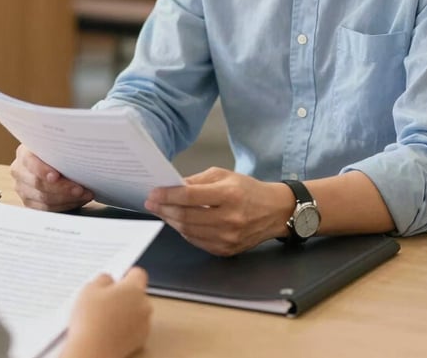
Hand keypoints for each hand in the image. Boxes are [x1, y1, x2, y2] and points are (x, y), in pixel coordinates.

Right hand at [10, 144, 93, 210]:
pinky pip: (47, 209)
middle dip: (63, 188)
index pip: (30, 162)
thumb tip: (78, 151)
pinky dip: (65, 205)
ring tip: (84, 194)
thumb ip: (60, 148)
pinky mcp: (29, 203)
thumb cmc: (56, 151)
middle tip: (80, 189)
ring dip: (68, 198)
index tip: (56, 176)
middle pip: (38, 184)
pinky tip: (77, 200)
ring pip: (44, 199)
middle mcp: (20, 171)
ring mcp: (23, 189)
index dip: (43, 170)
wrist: (51, 161)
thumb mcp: (56, 144)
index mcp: (24, 153)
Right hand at [61, 268, 151, 357]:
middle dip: (124, 295)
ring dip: (125, 312)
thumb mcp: (90, 288)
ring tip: (105, 317)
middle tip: (105, 300)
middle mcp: (144, 305)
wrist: (92, 351)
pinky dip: (125, 328)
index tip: (117, 280)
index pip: (138, 273)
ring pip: (137, 311)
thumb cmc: (91, 320)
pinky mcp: (139, 342)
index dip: (126, 275)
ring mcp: (143, 325)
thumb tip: (108, 280)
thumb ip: (103, 279)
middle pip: (137, 293)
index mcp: (134, 289)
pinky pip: (134, 328)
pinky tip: (109, 330)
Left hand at [144, 167, 292, 255]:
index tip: (153, 192)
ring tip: (162, 211)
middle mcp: (229, 218)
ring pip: (189, 231)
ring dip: (171, 221)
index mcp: (229, 194)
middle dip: (164, 209)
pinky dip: (184, 231)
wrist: (274, 211)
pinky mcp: (227, 250)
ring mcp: (228, 237)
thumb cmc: (247, 189)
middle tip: (151, 202)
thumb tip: (172, 186)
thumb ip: (197, 181)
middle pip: (186, 216)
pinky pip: (197, 241)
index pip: (190, 196)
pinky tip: (178, 222)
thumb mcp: (224, 175)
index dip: (168, 195)